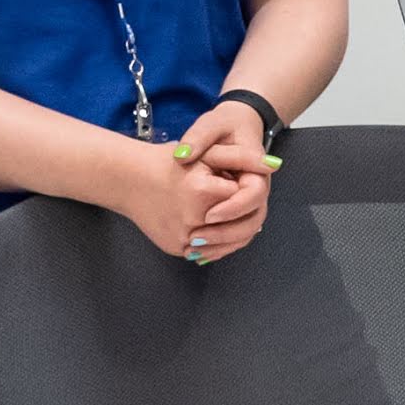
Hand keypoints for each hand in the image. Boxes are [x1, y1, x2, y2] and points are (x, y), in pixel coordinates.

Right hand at [110, 127, 270, 266]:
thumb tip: (276, 165)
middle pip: (240, 225)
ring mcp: (182, 238)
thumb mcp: (207, 152)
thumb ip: (242, 156)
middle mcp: (191, 219)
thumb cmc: (167, 162)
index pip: (243, 197)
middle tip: (241, 205)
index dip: (241, 190)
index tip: (234, 185)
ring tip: (232, 218)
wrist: (128, 179)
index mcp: (200, 191)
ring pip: (226, 244)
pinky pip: (205, 252)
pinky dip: (215, 243)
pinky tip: (215, 230)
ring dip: (235, 233)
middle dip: (243, 214)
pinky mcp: (175, 248)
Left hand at [167, 105, 281, 251]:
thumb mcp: (211, 125)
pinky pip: (235, 234)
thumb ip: (198, 138)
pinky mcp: (238, 211)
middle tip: (196, 237)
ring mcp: (249, 203)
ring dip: (221, 245)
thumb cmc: (224, 125)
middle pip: (253, 221)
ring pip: (245, 232)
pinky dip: (218, 246)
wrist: (233, 128)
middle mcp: (257, 190)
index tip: (208, 214)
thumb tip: (182, 156)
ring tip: (192, 249)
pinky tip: (195, 252)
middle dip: (226, 233)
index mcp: (256, 170)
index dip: (232, 208)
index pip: (253, 196)